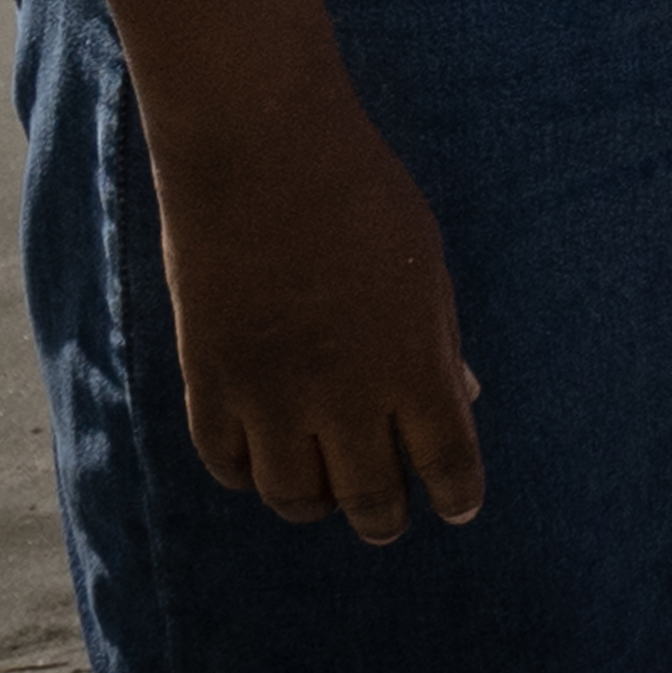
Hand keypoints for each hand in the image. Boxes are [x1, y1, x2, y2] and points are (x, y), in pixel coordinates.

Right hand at [148, 78, 483, 542]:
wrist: (261, 153)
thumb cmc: (360, 194)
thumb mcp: (424, 264)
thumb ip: (438, 339)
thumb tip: (462, 398)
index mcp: (413, 364)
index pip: (447, 463)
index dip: (456, 495)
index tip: (460, 508)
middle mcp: (345, 396)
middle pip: (369, 499)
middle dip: (383, 519)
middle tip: (385, 520)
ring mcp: (271, 396)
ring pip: (293, 498)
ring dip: (315, 504)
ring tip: (324, 495)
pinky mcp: (209, 383)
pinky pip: (228, 465)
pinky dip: (250, 474)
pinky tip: (264, 461)